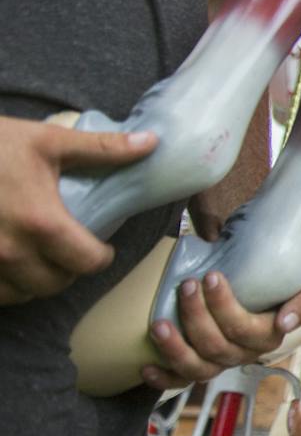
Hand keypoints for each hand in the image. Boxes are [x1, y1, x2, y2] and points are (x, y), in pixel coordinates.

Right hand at [0, 116, 153, 303]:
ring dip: (36, 282)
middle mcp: (10, 250)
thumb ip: (103, 149)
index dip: (101, 257)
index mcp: (40, 222)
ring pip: (21, 294)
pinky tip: (11, 266)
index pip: (87, 262)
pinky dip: (6, 285)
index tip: (101, 248)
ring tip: (42, 260)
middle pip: (55, 284)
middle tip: (73, 252)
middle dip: (70, 271)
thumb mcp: (49, 141)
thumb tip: (150, 143)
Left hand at [142, 271, 300, 390]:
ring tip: (158, 325)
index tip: (211, 275)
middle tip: (187, 285)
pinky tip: (147, 366)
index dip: (224, 306)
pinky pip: (180, 382)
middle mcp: (243, 355)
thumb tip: (285, 323)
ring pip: (197, 369)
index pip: (244, 329)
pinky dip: (163, 378)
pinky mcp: (199, 366)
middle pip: (216, 347)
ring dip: (175, 349)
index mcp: (268, 337)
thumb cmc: (283, 285)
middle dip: (196, 316)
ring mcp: (219, 363)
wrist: (267, 287)